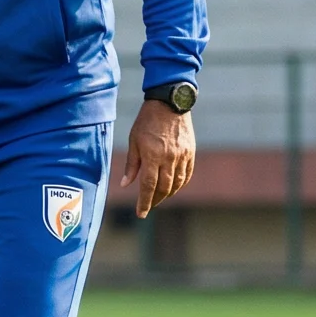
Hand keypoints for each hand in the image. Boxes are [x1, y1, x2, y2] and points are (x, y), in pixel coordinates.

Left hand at [117, 100, 194, 219]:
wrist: (169, 103)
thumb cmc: (146, 121)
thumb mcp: (134, 141)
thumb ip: (131, 164)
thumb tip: (125, 184)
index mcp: (152, 155)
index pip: (148, 186)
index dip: (145, 202)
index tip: (140, 213)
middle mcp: (169, 158)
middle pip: (164, 188)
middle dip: (155, 200)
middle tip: (148, 206)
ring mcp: (182, 155)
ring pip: (177, 183)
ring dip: (168, 194)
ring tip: (159, 198)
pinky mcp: (190, 152)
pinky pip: (187, 174)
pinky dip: (180, 184)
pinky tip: (173, 187)